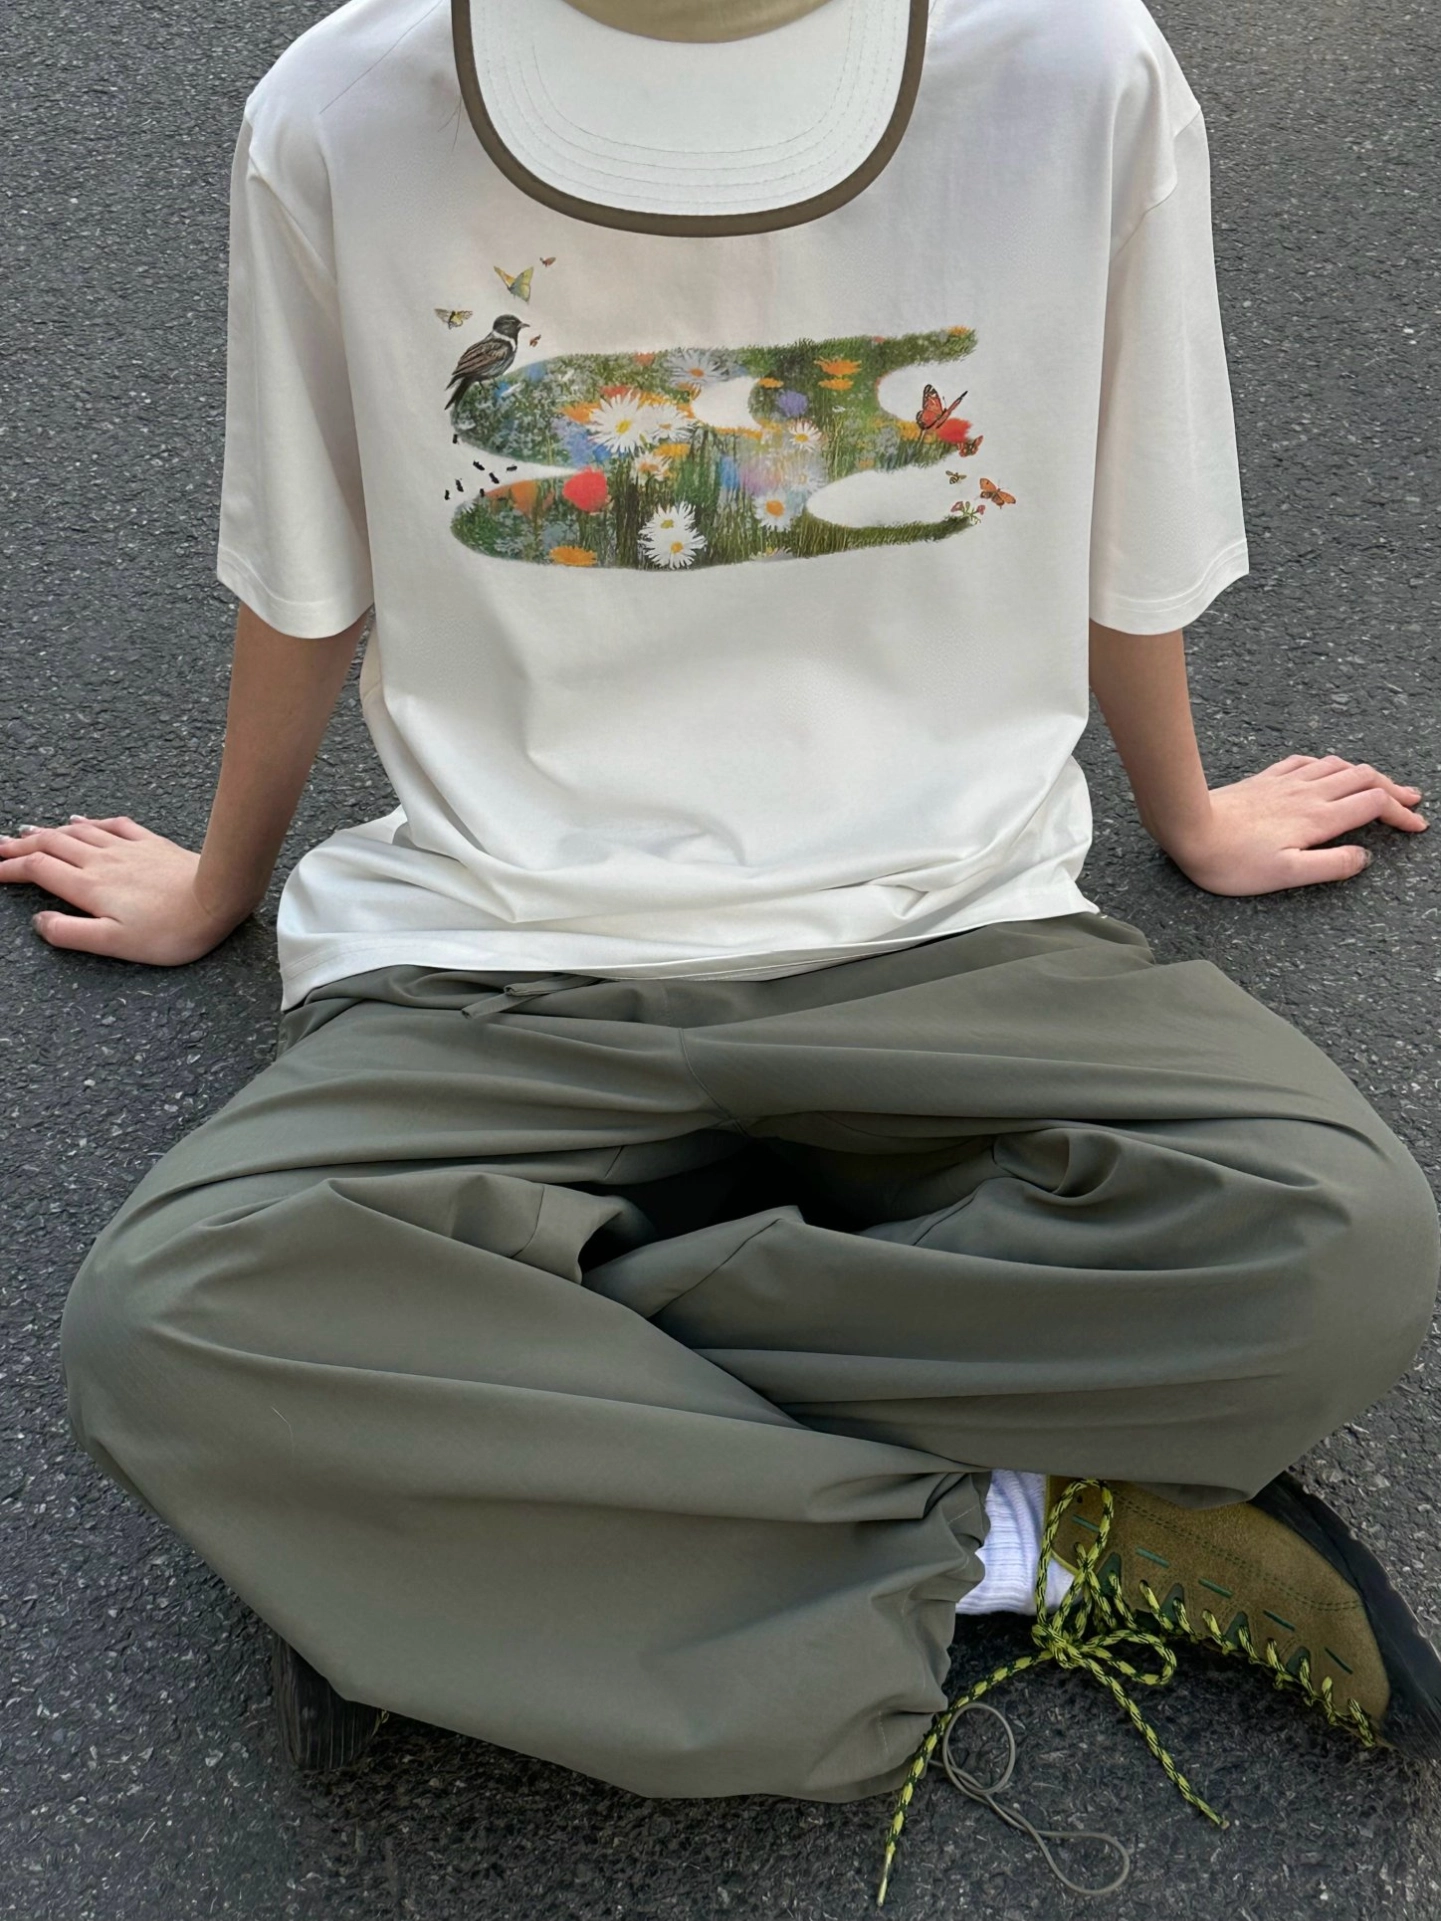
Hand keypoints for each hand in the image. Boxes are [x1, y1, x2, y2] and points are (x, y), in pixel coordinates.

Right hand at [0, 815, 250, 963]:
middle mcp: (102, 861)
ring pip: (77, 832)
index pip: (38, 870)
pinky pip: (111, 825)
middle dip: (19, 845)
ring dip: (47, 830)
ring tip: (26, 830)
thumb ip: (72, 933)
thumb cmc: (171, 930)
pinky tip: (81, 819)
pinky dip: (88, 821)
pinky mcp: (151, 843)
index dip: (10, 869)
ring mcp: (127, 848)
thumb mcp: (115, 944)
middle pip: (50, 845)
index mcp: (89, 887)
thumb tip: (39, 921)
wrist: (219, 897)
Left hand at [1163, 754, 1426, 894]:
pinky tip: (1326, 770)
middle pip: (1363, 778)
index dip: (1401, 813)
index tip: (1416, 826)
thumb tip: (1363, 857)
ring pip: (1338, 765)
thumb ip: (1330, 865)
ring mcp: (1285, 782)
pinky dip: (1328, 764)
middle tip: (1411, 801)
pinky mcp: (1264, 779)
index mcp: (1318, 818)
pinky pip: (1306, 762)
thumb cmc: (1231, 860)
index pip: (1374, 805)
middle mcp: (1307, 794)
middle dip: (1393, 789)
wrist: (1186, 828)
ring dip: (1365, 773)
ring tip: (1379, 784)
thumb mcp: (1286, 875)